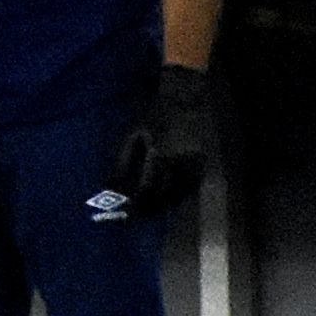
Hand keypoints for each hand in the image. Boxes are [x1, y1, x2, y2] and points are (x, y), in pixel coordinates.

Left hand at [109, 65, 212, 217]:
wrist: (185, 98)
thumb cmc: (153, 115)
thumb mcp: (133, 136)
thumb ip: (122, 164)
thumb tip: (110, 187)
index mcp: (161, 155)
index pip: (147, 189)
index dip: (137, 205)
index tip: (127, 216)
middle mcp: (181, 162)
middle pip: (165, 195)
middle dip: (150, 208)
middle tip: (137, 216)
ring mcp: (196, 163)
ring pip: (180, 194)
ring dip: (165, 204)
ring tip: (150, 210)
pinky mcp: (205, 162)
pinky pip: (192, 185)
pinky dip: (179, 195)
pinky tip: (168, 197)